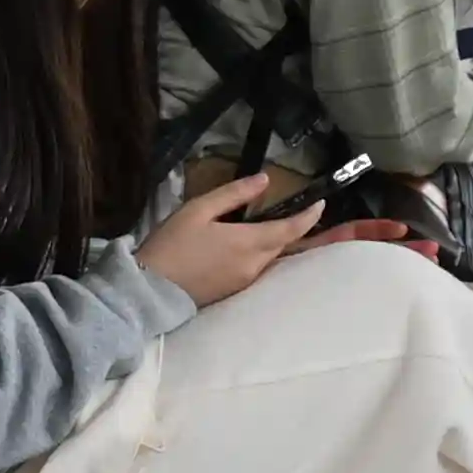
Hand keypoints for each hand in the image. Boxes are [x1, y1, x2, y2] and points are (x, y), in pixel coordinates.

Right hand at [136, 167, 326, 308]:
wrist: (151, 290)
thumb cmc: (172, 244)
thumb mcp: (198, 210)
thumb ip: (234, 194)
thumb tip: (265, 180)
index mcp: (248, 242)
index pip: (292, 229)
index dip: (310, 216)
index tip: (321, 203)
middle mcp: (254, 264)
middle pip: (283, 244)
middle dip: (293, 228)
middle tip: (297, 211)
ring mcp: (245, 281)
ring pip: (270, 257)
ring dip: (275, 241)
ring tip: (271, 224)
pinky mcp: (234, 292)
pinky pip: (257, 269)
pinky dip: (260, 254)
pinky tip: (247, 245)